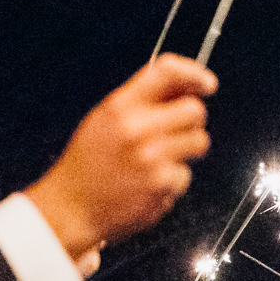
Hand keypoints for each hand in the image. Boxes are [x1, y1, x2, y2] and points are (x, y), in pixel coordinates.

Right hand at [26, 55, 218, 256]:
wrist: (72, 208)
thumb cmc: (88, 164)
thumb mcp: (104, 120)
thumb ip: (140, 101)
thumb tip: (183, 87)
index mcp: (121, 106)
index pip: (168, 72)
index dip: (194, 74)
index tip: (207, 83)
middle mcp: (137, 128)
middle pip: (194, 109)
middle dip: (193, 121)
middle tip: (180, 131)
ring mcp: (152, 157)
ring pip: (199, 141)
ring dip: (187, 150)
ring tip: (161, 159)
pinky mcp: (162, 185)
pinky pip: (185, 174)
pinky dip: (173, 180)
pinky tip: (149, 184)